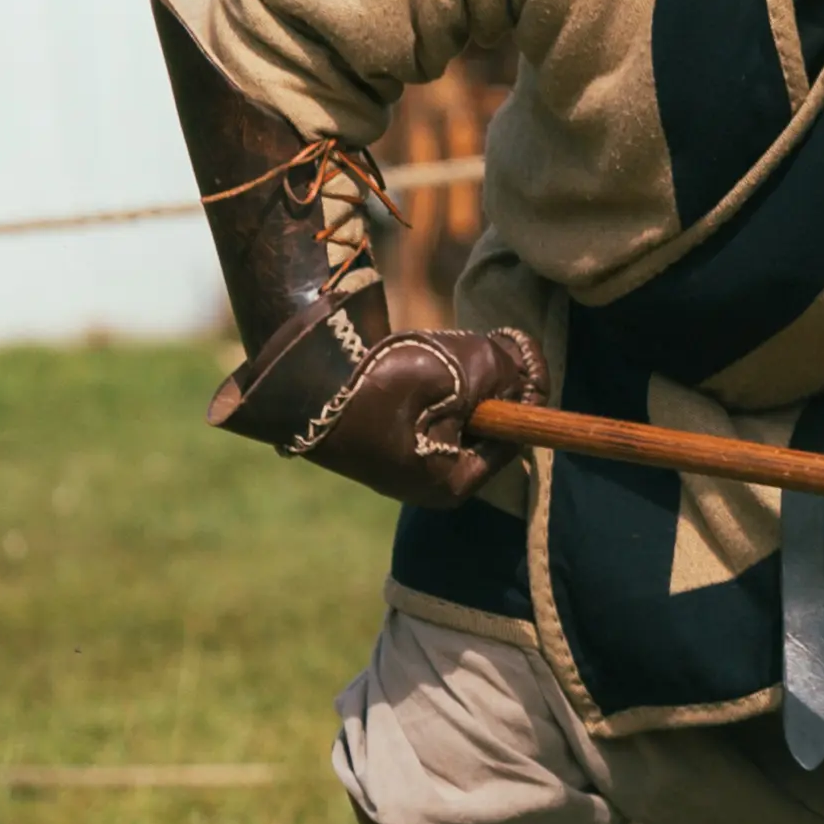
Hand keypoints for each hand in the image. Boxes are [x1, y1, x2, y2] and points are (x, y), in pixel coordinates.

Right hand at [291, 320, 543, 510]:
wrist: (295, 379)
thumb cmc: (382, 383)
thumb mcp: (462, 371)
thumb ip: (506, 373)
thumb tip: (528, 375)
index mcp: (452, 484)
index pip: (513, 435)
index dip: (524, 387)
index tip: (518, 344)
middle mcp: (429, 484)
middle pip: (485, 425)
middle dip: (489, 381)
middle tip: (483, 339)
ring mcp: (402, 464)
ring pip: (456, 411)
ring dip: (457, 377)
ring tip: (438, 350)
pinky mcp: (381, 440)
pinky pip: (425, 409)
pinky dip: (429, 382)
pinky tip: (414, 359)